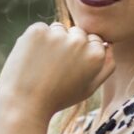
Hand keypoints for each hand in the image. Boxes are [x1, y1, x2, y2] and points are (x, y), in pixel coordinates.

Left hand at [0, 22, 115, 118]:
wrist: (24, 104)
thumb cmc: (57, 99)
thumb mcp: (88, 88)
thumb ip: (105, 67)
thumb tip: (109, 44)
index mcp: (96, 55)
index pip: (93, 40)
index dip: (81, 54)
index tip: (69, 69)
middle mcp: (80, 41)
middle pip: (77, 32)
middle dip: (68, 45)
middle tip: (55, 69)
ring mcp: (58, 34)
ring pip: (58, 29)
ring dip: (52, 41)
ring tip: (43, 65)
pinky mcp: (37, 31)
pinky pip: (40, 29)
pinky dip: (35, 41)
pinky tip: (31, 59)